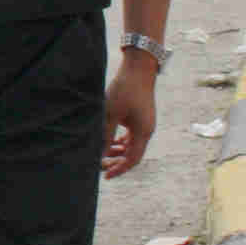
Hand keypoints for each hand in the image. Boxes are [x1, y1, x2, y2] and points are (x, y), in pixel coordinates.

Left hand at [102, 52, 159, 177]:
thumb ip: (105, 135)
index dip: (119, 169)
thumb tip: (100, 154)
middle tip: (99, 166)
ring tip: (102, 156)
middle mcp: (146, 130)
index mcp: (143, 132)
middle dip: (116, 162)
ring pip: (131, 146)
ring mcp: (144, 124)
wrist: (138, 69)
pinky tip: (109, 143)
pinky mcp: (139, 117)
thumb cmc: (124, 90)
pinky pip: (131, 136)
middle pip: (132, 154)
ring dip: (118, 152)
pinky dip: (121, 142)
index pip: (132, 160)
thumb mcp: (111, 114)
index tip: (105, 175)